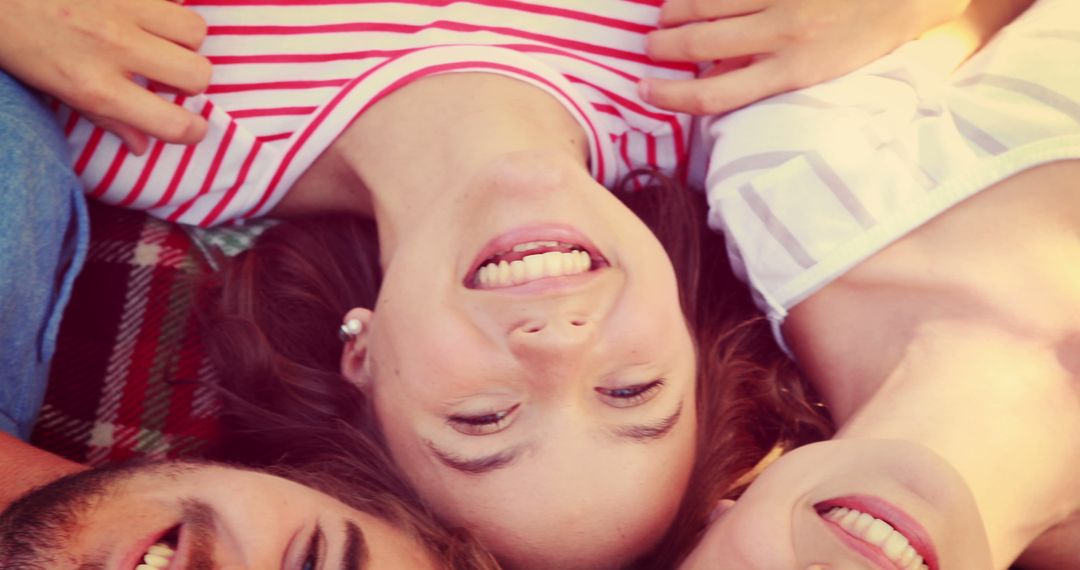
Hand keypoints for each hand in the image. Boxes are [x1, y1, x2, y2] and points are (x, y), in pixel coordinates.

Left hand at [0, 0, 211, 154]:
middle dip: (190, 79)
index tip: (193, 127)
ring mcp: (121, 7)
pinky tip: (143, 12)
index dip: (193, 131)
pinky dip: (164, 6)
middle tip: (168, 75)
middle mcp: (114, 49)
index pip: (173, 124)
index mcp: (94, 87)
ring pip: (195, 30)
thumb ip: (103, 116)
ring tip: (161, 38)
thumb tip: (141, 145)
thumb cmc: (13, 38)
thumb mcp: (50, 88)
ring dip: (184, 38)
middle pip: (197, 73)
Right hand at [641, 0, 968, 114]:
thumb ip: (772, 76)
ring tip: (664, 17)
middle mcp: (784, 34)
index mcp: (795, 71)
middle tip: (649, 48)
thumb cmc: (871, 35)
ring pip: (707, 3)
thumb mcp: (824, 71)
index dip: (673, 96)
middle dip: (664, 46)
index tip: (646, 92)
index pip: (716, 95)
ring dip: (676, 11)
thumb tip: (720, 79)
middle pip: (700, 44)